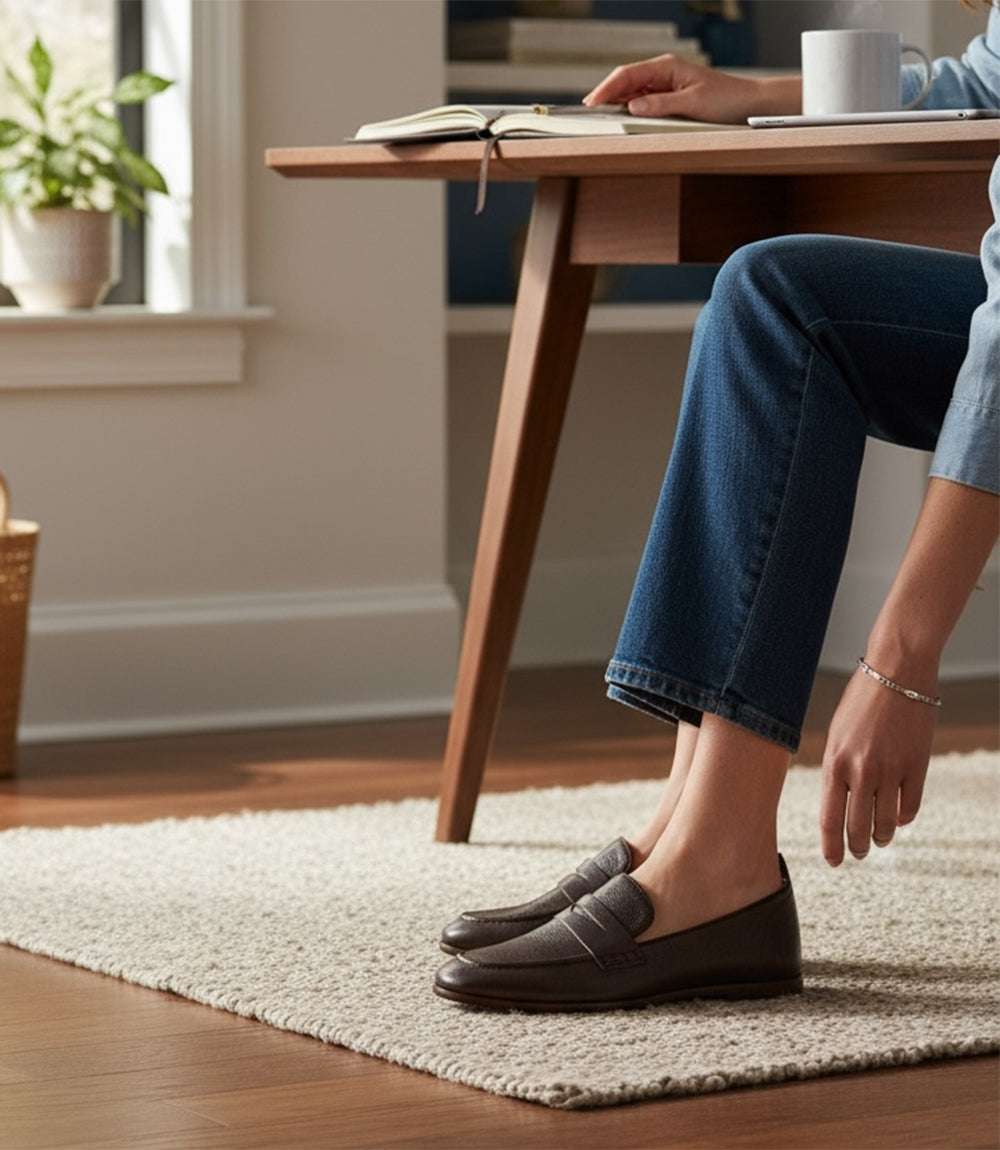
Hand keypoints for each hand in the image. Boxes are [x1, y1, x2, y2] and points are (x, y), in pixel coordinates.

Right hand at [582, 55, 800, 123]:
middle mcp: (663, 73)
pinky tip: (620, 117)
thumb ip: (660, 104)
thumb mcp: (692, 104)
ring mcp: (665, 85)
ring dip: (615, 102)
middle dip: (605, 94)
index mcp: (667, 67)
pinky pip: (643, 102)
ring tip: (598, 116)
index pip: (627, 74)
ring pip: (632, 92)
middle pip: (625, 81)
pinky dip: (629, 109)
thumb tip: (631, 106)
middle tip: (587, 112)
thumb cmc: (725, 100)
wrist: (748, 104)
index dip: (606, 89)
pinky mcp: (669, 98)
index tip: (591, 103)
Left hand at [819, 653, 939, 865]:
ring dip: (881, 838)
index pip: (829, 818)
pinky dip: (902, 819)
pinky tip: (897, 819)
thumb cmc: (860, 701)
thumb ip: (836, 768)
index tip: (833, 861)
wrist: (895, 673)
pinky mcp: (916, 766)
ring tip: (878, 840)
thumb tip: (837, 804)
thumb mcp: (836, 734)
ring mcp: (890, 770)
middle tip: (857, 854)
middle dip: (856, 848)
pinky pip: (909, 807)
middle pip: (857, 828)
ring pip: (885, 824)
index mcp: (834, 762)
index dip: (831, 846)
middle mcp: (860, 771)